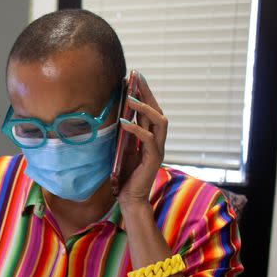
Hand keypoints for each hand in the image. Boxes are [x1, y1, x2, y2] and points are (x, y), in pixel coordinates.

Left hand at [117, 75, 167, 206]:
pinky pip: (149, 139)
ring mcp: (158, 149)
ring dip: (144, 108)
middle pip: (158, 110)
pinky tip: (124, 122)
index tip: (134, 78)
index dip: (144, 94)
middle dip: (147, 93)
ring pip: (159, 121)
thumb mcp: (122, 149)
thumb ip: (124, 134)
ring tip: (129, 98)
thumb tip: (116, 116)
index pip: (151, 110)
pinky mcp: (153, 159)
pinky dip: (136, 129)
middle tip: (136, 79)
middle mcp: (158, 141)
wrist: (130, 198)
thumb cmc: (126, 175)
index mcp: (151, 137)